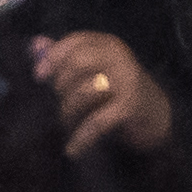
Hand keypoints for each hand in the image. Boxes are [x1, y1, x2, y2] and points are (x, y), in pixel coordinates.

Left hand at [32, 29, 169, 154]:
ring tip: (66, 125)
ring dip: (68, 112)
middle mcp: (119, 58)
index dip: (53, 57)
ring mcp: (127, 81)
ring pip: (84, 91)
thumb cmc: (117, 93)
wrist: (157, 117)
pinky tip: (72, 150)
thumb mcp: (93, 71)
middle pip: (78, 63)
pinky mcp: (130, 106)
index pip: (76, 41)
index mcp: (108, 45)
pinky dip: (81, 138)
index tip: (38, 77)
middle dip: (61, 87)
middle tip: (58, 105)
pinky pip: (97, 121)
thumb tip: (35, 44)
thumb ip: (65, 58)